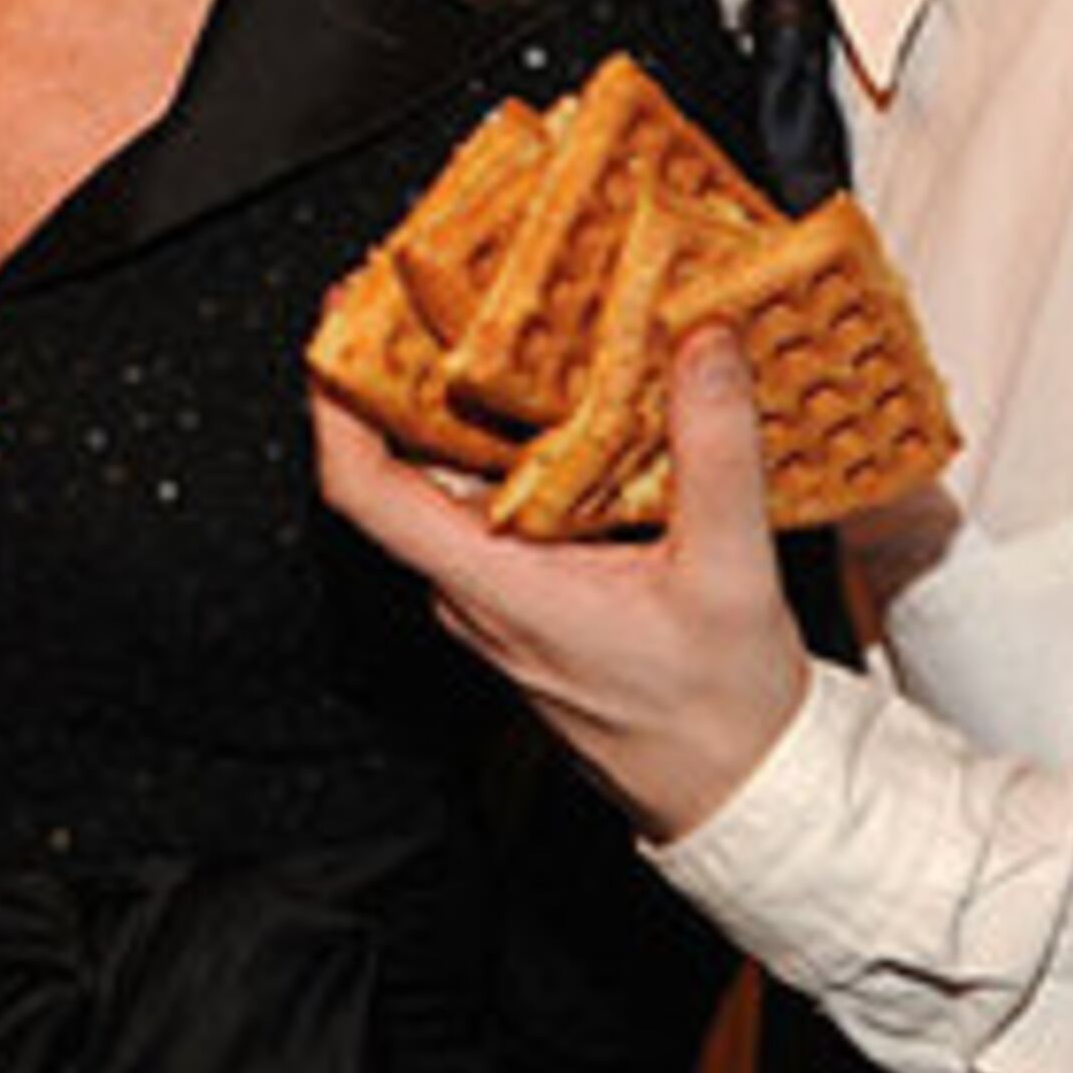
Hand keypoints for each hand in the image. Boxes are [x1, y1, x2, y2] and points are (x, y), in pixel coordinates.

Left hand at [311, 324, 813, 838]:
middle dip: (407, 370)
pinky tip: (554, 397)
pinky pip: (491, 505)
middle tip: (433, 279)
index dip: (335, 402)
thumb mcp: (733, 574)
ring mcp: (492, 595)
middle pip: (399, 467)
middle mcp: (472, 590)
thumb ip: (716, 453)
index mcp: (493, 586)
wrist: (738, 793)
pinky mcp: (523, 595)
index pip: (362, 491)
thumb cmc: (720, 712)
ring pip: (448, 484)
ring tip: (494, 312)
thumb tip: (704, 342)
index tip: (341, 321)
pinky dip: (508, 443)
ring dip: (462, 403)